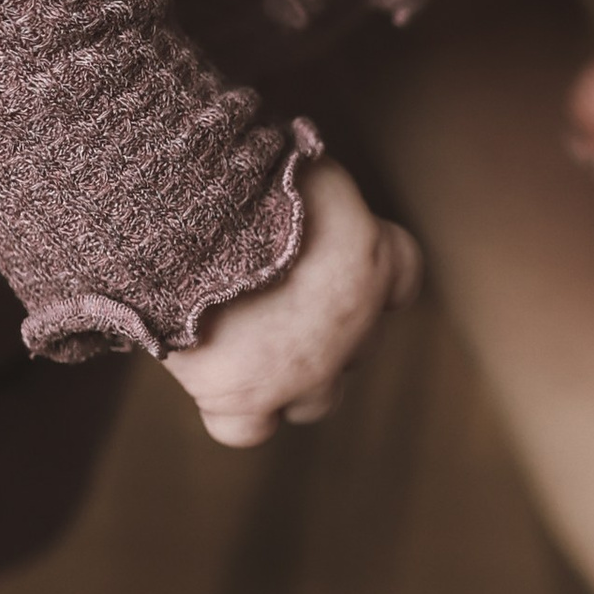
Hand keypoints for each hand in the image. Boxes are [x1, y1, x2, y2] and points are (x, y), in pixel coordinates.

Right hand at [162, 158, 420, 448]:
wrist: (189, 214)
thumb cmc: (242, 171)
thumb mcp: (303, 162)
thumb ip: (318, 189)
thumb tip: (303, 175)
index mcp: (376, 259)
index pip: (403, 279)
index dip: (370, 275)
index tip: (335, 261)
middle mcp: (354, 325)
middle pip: (358, 345)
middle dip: (325, 328)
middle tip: (272, 293)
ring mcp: (304, 370)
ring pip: (318, 399)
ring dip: (293, 378)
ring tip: (245, 339)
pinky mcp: (245, 397)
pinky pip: (248, 430)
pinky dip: (236, 414)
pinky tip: (212, 379)